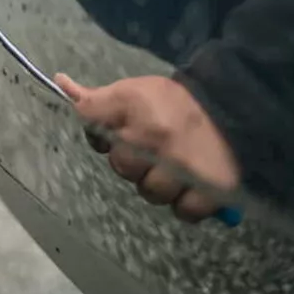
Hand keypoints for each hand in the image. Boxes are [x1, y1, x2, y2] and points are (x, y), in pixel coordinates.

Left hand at [55, 74, 238, 223]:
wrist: (234, 105)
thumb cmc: (175, 101)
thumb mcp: (136, 90)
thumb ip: (98, 98)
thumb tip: (60, 82)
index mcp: (134, 106)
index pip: (90, 120)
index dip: (101, 133)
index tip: (117, 131)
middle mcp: (154, 138)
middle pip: (122, 167)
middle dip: (133, 161)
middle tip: (155, 149)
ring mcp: (182, 167)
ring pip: (151, 193)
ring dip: (160, 184)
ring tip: (175, 167)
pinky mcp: (210, 189)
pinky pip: (183, 211)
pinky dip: (186, 203)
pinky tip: (192, 185)